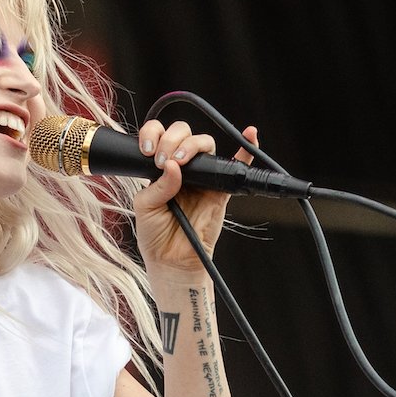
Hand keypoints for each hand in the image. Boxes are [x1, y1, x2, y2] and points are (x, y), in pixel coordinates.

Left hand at [128, 120, 258, 280]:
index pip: (159, 137)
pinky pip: (236, 167)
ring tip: (181, 161)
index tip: (147, 151)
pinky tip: (250, 135)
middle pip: (185, 135)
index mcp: (160, 169)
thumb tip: (172, 165)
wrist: (172, 261)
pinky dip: (246, 151)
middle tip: (164, 160)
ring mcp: (203, 178)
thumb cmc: (155, 235)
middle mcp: (183, 169)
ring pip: (206, 146)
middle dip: (173, 140)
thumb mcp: (145, 207)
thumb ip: (157, 185)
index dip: (153, 135)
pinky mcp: (220, 190)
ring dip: (193, 145)